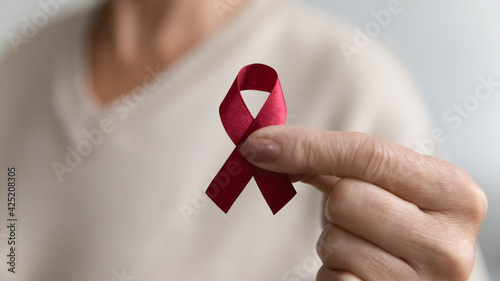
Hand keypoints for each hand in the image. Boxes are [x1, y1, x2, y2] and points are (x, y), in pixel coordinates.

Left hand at [240, 125, 486, 280]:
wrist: (414, 277)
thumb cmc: (394, 226)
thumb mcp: (379, 186)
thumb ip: (331, 159)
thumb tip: (265, 145)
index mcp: (454, 194)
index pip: (369, 154)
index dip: (307, 146)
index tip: (258, 145)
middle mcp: (450, 243)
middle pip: (347, 197)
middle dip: (335, 207)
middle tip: (356, 218)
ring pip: (336, 241)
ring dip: (334, 243)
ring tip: (362, 249)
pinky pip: (333, 280)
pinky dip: (333, 273)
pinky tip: (358, 274)